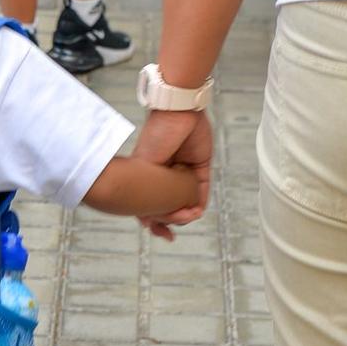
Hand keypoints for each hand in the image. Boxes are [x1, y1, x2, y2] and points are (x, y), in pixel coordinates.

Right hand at [133, 108, 212, 237]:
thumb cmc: (157, 134)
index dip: (155, 220)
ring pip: (187, 201)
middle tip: (172, 227)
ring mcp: (183, 171)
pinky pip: (202, 190)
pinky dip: (200, 203)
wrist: (179, 112)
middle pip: (171, 205)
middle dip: (172, 219)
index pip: (152, 203)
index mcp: (149, 174)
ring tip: (186, 215)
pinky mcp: (200, 167)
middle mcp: (166, 175)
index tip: (159, 232)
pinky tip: (196, 210)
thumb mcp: (145, 166)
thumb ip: (146, 191)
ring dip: (187, 213)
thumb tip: (147, 220)